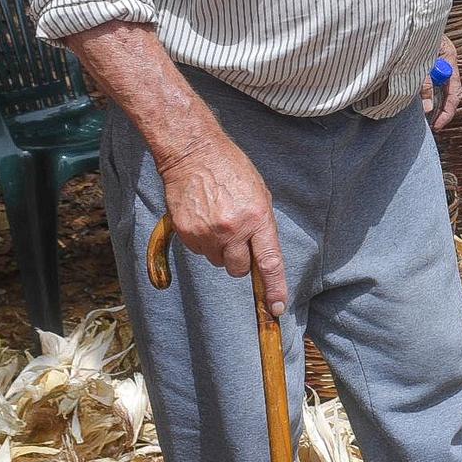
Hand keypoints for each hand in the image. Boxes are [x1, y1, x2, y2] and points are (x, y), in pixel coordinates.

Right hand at [157, 132, 288, 314]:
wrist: (194, 154)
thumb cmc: (232, 171)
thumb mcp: (260, 195)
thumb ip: (262, 227)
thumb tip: (262, 255)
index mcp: (258, 218)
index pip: (269, 262)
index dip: (274, 288)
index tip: (275, 307)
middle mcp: (233, 230)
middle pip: (239, 269)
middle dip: (241, 262)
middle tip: (238, 239)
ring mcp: (207, 232)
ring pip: (217, 261)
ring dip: (220, 250)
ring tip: (219, 222)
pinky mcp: (186, 232)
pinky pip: (198, 252)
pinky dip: (203, 242)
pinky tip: (204, 219)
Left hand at [423, 36, 461, 130]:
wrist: (407, 12)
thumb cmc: (414, 29)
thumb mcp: (419, 57)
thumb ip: (423, 82)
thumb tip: (427, 109)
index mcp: (449, 58)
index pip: (454, 91)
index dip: (448, 110)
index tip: (438, 125)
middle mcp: (445, 62)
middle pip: (449, 92)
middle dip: (441, 111)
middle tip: (433, 126)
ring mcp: (435, 62)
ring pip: (438, 88)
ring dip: (432, 102)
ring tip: (425, 118)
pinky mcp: (424, 62)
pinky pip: (428, 82)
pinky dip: (423, 93)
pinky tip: (417, 102)